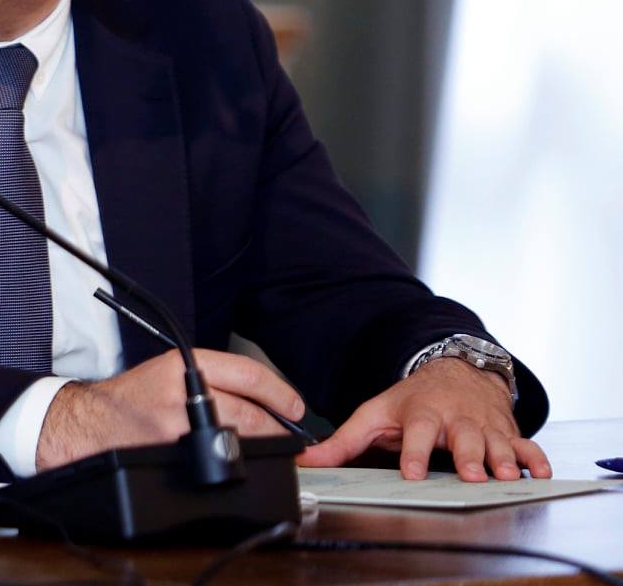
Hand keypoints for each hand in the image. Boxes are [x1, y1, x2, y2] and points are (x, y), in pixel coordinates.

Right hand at [36, 349, 306, 470]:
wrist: (88, 424)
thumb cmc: (128, 401)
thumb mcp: (165, 373)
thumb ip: (208, 379)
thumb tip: (261, 400)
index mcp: (183, 364)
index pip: (248, 373)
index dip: (280, 393)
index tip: (296, 406)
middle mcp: (182, 390)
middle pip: (252, 410)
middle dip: (279, 429)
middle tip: (291, 437)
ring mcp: (178, 423)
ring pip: (242, 437)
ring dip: (264, 447)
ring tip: (270, 450)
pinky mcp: (174, 450)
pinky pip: (220, 457)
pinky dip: (237, 462)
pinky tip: (239, 462)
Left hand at [298, 358, 549, 481]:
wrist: (455, 371)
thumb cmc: (413, 401)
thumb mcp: (375, 415)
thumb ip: (343, 442)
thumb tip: (305, 461)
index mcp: (422, 414)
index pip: (417, 433)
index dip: (414, 453)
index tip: (412, 473)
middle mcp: (456, 419)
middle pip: (464, 439)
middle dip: (468, 456)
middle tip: (471, 474)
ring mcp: (484, 425)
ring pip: (497, 443)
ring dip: (503, 459)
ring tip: (505, 476)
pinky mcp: (507, 432)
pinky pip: (526, 445)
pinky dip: (536, 458)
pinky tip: (541, 473)